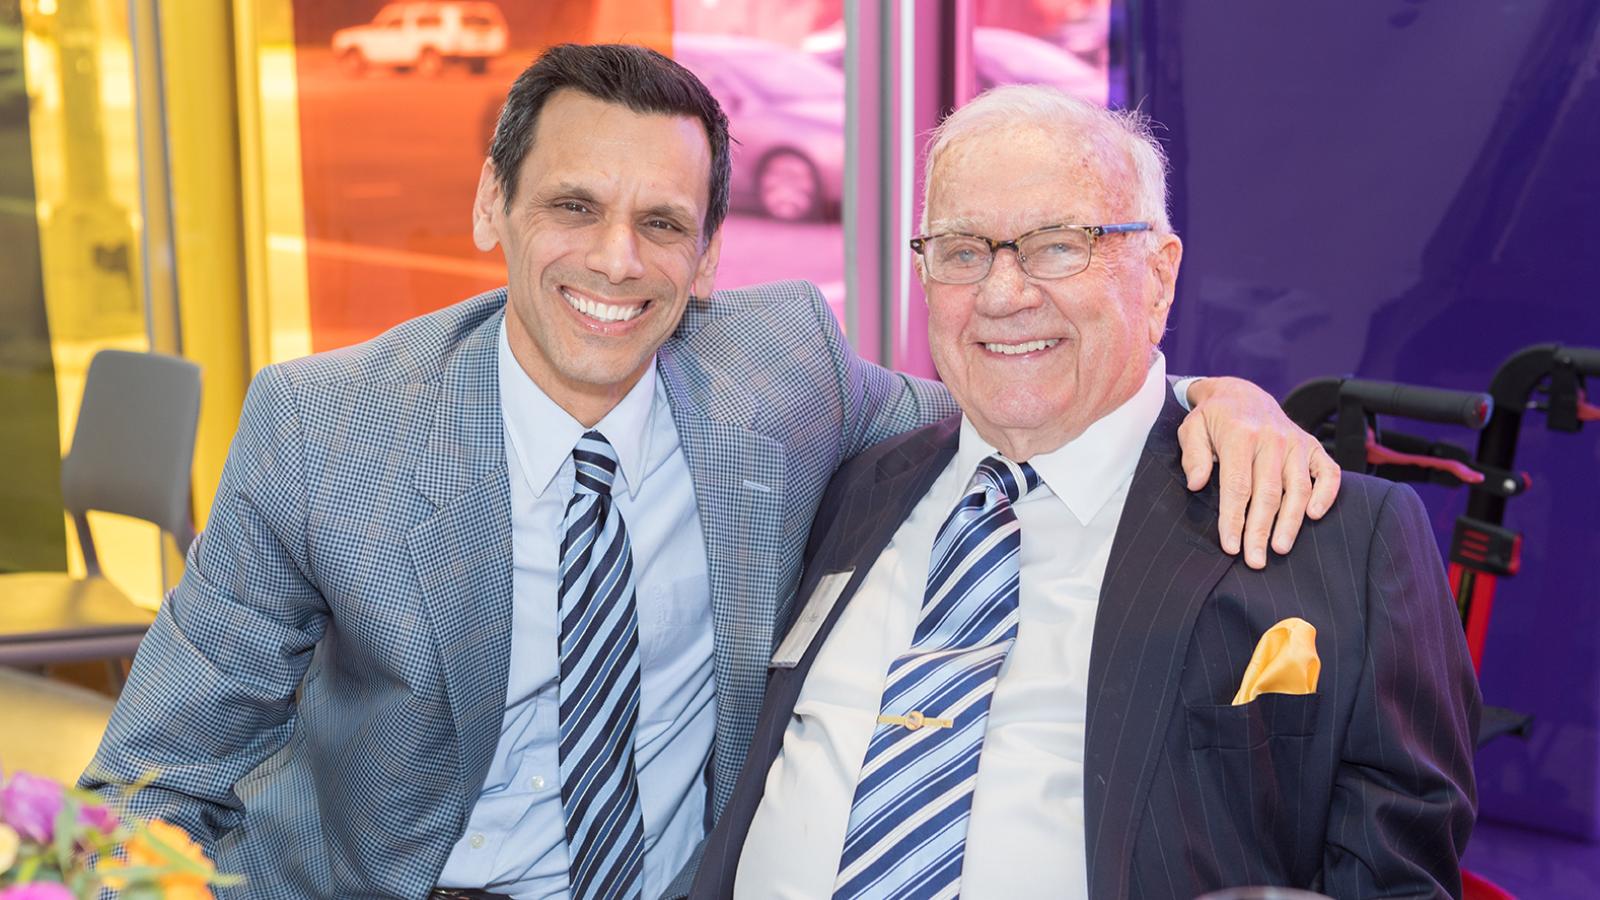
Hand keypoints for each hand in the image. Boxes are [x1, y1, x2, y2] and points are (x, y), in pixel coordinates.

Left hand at [1177, 376, 1340, 568]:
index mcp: (1240, 435)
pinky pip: (1328, 472)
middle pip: (1268, 493)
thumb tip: (1196, 484)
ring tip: (1281, 548)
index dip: (1234, 519)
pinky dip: (1327, 494)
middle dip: (1261, 530)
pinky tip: (1314, 516)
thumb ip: (1193, 455)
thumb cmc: (1214, 418)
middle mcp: (1272, 438)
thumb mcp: (1192, 428)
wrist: (1242, 394)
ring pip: (1298, 488)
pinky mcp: (1312, 446)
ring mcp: (1296, 442)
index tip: (1231, 547)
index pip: (1238, 485)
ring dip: (1291, 521)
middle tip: (1255, 560)